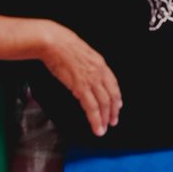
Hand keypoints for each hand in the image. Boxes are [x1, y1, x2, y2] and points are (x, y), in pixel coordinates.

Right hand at [37, 21, 121, 136]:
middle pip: (111, 96)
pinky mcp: (80, 87)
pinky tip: (96, 126)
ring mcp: (91, 80)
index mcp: (100, 63)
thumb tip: (86, 76)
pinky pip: (91, 107)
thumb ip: (87, 66)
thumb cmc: (63, 46)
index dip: (117, 97)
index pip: (113, 84)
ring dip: (105, 118)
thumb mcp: (82, 54)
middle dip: (113, 111)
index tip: (118, 105)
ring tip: (103, 128)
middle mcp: (99, 72)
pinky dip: (95, 119)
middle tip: (113, 121)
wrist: (54, 42)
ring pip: (103, 103)